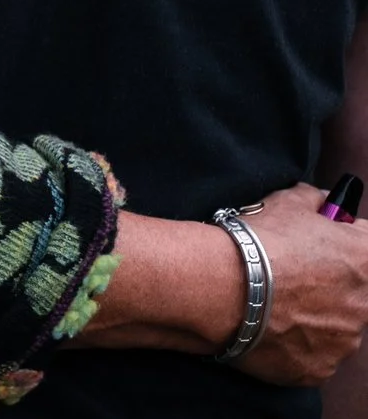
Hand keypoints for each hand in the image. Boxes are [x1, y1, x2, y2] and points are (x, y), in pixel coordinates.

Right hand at [237, 184, 367, 384]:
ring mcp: (344, 342)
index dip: (342, 244)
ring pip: (333, 327)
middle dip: (328, 286)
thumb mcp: (287, 201)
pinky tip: (266, 328)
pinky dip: (293, 346)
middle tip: (288, 277)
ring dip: (312, 318)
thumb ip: (315, 201)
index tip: (320, 246)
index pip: (366, 248)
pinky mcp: (319, 369)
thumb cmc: (255, 242)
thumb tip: (324, 203)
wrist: (218, 285)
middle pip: (353, 293)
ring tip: (271, 305)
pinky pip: (311, 356)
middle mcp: (365, 305)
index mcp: (365, 260)